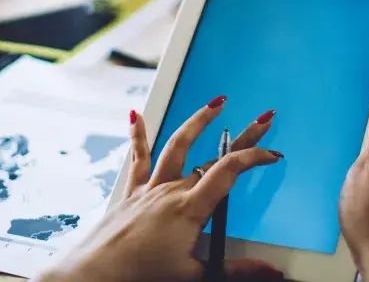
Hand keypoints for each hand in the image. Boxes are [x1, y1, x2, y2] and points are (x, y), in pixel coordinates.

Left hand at [41, 102, 284, 281]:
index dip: (254, 158)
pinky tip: (135, 115)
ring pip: (178, 146)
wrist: (95, 276)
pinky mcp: (131, 193)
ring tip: (216, 104)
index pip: (229, 171)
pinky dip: (136, 135)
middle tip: (264, 118)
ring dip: (199, 122)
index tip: (273, 154)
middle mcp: (171, 191)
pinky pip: (137, 159)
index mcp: (189, 209)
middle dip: (244, 136)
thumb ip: (237, 269)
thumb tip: (271, 272)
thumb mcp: (195, 274)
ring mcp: (150, 188)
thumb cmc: (141, 276)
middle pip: (213, 155)